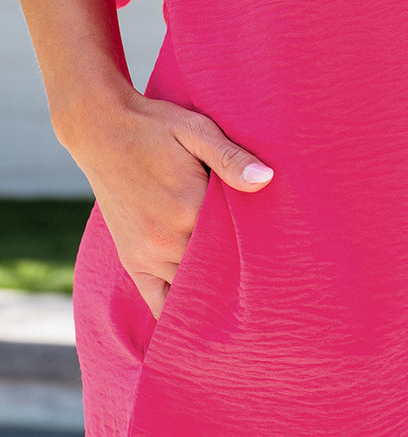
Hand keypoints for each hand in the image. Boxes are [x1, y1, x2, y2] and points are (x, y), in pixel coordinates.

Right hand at [68, 86, 272, 318]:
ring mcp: (146, 254)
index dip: (259, 250)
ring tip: (240, 290)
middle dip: (239, 272)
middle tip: (267, 272)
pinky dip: (178, 308)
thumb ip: (230, 157)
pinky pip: (157, 301)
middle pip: (216, 272)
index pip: (237, 246)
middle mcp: (167, 239)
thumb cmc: (156, 126)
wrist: (101, 129)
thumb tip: (267, 177)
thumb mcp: (197, 130)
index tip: (277, 252)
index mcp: (189, 207)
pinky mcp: (131, 260)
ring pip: (190, 290)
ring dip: (212, 289)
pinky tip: (199, 310)